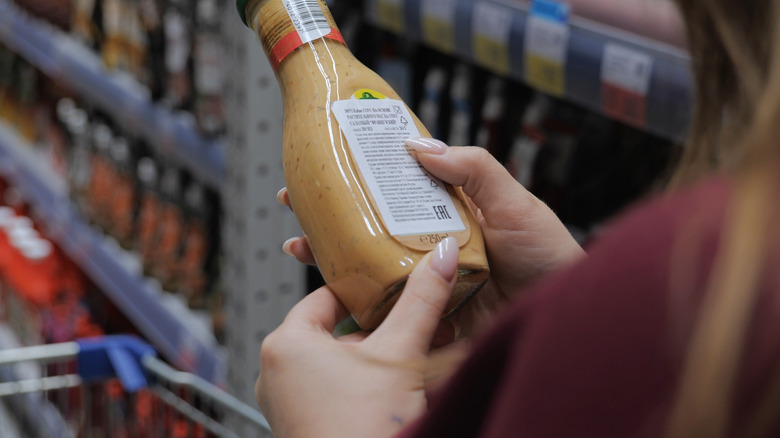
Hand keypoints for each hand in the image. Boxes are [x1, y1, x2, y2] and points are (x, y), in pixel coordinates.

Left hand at [256, 238, 461, 437]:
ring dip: (380, 356)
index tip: (392, 284)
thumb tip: (440, 257)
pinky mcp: (303, 426)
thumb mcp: (399, 354)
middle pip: (339, 332)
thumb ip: (422, 300)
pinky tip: (399, 386)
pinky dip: (366, 383)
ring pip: (341, 363)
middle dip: (384, 327)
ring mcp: (287, 404)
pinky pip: (336, 391)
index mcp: (286, 344)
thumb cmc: (362, 431)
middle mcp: (277, 372)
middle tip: (417, 320)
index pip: (326, 296)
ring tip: (417, 351)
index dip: (365, 289)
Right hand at [277, 138, 583, 335]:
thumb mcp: (513, 202)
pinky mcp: (425, 325)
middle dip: (327, 220)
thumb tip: (419, 142)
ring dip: (328, 261)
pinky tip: (330, 301)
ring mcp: (424, 289)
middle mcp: (428, 251)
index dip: (356, 182)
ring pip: (366, 274)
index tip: (322, 168)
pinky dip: (354, 311)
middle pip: (368, 233)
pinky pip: (386, 317)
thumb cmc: (548, 256)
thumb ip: (474, 169)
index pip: (391, 194)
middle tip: (292, 206)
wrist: (565, 315)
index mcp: (445, 218)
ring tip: (298, 247)